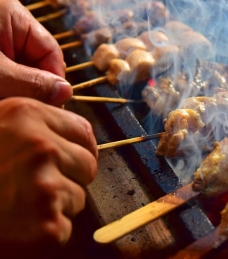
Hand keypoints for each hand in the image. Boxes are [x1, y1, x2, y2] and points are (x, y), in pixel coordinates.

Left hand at [0, 0, 70, 105]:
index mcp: (14, 16)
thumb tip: (66, 93)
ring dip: (21, 92)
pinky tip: (5, 99)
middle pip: (39, 64)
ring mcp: (0, 41)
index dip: (54, 81)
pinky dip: (9, 90)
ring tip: (12, 102)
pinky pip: (11, 75)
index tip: (53, 105)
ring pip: (25, 73)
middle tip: (29, 108)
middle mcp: (10, 25)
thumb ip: (31, 82)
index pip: (51, 52)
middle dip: (35, 88)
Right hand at [0, 97, 97, 256]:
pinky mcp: (47, 226)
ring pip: (78, 197)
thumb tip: (71, 122)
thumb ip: (34, 123)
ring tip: (20, 206)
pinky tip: (19, 227)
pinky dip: (46, 231)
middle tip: (37, 186)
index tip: (70, 159)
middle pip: (87, 164)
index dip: (79, 148)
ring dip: (56, 205)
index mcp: (27, 116)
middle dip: (70, 177)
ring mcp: (45, 187)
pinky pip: (65, 227)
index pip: (84, 132)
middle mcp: (40, 147)